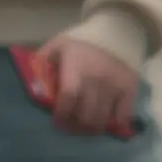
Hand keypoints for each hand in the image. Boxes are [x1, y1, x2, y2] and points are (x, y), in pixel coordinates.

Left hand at [25, 35, 143, 138]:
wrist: (116, 33)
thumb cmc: (81, 43)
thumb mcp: (58, 45)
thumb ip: (42, 62)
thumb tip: (32, 84)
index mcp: (76, 66)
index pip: (69, 95)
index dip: (62, 113)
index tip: (56, 121)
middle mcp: (97, 78)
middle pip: (86, 113)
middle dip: (76, 126)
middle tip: (70, 128)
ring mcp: (115, 85)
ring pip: (103, 119)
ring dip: (91, 129)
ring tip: (85, 128)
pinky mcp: (129, 89)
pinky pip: (123, 115)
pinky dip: (114, 125)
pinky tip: (106, 124)